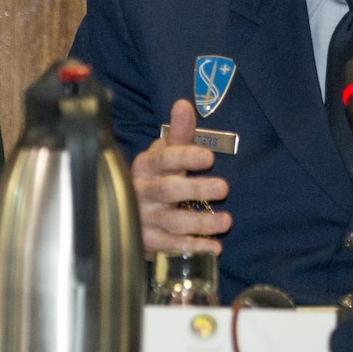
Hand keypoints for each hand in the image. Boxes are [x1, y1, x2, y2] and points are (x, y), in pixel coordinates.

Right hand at [132, 99, 229, 254]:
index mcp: (145, 166)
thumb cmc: (155, 177)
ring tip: (226, 220)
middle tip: (224, 187)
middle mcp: (141, 192)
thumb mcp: (164, 154)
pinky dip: (193, 247)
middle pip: (168, 191)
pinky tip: (214, 247)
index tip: (209, 157)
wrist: (126, 212)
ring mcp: (143, 219)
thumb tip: (184, 103)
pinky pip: (171, 247)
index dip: (186, 157)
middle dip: (196, 189)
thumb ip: (178, 133)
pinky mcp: (148, 243)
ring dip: (200, 222)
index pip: (165, 159)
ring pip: (171, 222)